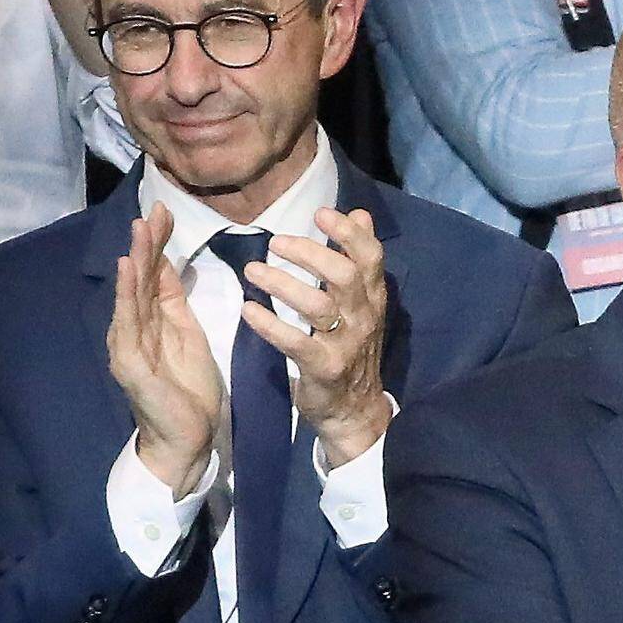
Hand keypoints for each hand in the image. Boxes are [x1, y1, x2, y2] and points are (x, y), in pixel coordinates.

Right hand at [107, 205, 228, 495]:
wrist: (186, 439)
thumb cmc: (190, 391)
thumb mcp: (188, 336)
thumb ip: (175, 303)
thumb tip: (169, 265)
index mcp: (150, 321)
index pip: (152, 275)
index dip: (158, 244)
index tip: (165, 213)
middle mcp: (132, 327)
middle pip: (140, 278)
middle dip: (147, 243)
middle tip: (154, 210)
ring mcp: (126, 343)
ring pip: (132, 293)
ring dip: (136, 260)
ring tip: (140, 229)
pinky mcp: (128, 361)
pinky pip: (128, 322)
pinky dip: (127, 294)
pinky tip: (130, 270)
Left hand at [238, 203, 396, 467]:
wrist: (354, 409)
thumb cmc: (351, 348)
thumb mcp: (362, 303)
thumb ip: (357, 260)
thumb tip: (360, 213)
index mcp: (373, 298)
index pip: (371, 257)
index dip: (348, 233)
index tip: (320, 213)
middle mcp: (364, 317)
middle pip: (343, 275)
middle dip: (309, 254)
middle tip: (275, 242)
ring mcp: (346, 344)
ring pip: (317, 306)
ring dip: (282, 284)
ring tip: (252, 271)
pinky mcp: (325, 368)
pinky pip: (296, 342)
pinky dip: (270, 325)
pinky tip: (249, 310)